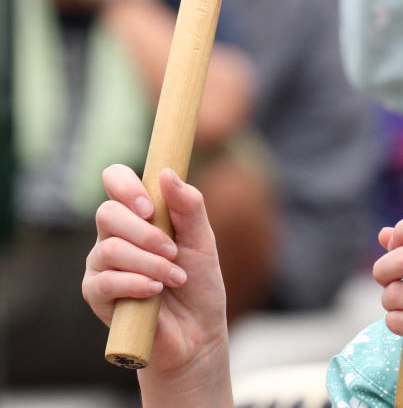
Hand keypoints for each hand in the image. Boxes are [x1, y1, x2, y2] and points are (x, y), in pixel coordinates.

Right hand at [82, 165, 229, 396]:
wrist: (197, 332)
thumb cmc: (199, 283)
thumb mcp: (203, 240)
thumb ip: (189, 206)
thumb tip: (167, 173)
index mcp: (138, 215)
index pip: (115, 179)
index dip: (126, 185)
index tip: (150, 206)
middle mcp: (114, 235)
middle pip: (107, 213)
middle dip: (145, 233)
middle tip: (173, 251)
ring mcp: (101, 264)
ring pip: (109, 249)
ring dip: (149, 263)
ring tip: (174, 278)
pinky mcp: (96, 295)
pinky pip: (105, 281)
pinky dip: (136, 284)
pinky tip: (155, 292)